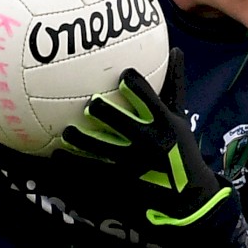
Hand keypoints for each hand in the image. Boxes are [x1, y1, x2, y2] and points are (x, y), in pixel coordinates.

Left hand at [54, 49, 232, 233]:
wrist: (188, 198)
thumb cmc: (182, 151)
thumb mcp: (181, 118)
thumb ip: (174, 85)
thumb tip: (175, 49)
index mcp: (165, 123)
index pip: (147, 96)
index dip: (133, 83)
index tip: (124, 75)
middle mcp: (149, 141)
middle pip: (119, 120)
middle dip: (100, 110)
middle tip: (89, 104)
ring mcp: (133, 164)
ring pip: (99, 147)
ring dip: (80, 138)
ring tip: (68, 132)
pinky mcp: (121, 182)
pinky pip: (91, 169)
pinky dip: (73, 162)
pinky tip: (58, 155)